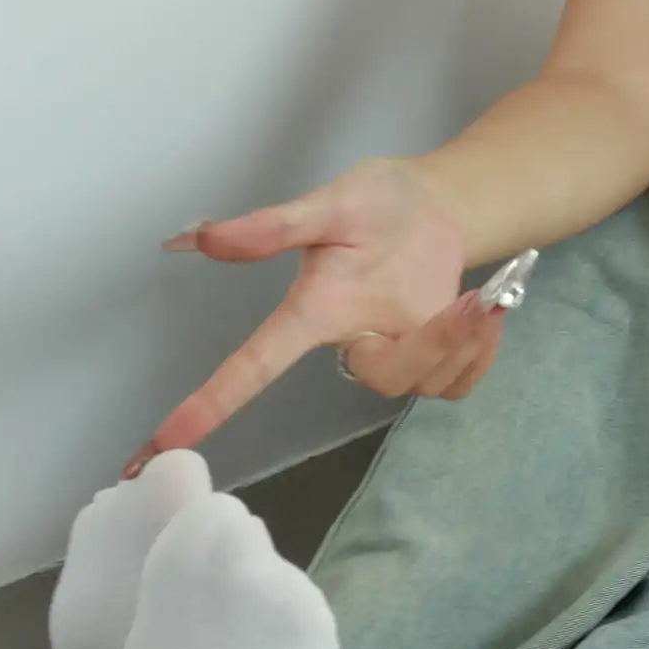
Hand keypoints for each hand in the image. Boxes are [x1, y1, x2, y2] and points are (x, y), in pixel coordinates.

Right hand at [119, 157, 499, 479]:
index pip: (254, 365)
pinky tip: (485, 315)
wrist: (434, 207)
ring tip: (477, 299)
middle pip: (378, 377)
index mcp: (312, 312)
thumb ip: (273, 226)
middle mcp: (349, 342)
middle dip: (428, 344)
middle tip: (463, 302)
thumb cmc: (376, 203)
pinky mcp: (430, 361)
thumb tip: (202, 238)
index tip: (162, 446)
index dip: (210, 403)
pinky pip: (454, 387)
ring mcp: (391, 355)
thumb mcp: (328, 204)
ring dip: (460, 343)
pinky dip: (479, 354)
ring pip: (422, 384)